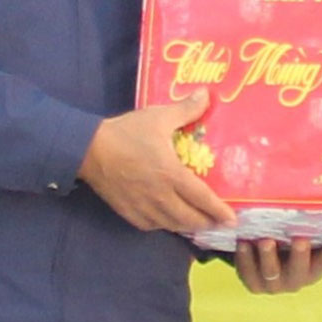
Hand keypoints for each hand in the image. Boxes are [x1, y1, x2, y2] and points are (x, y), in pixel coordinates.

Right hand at [80, 90, 235, 234]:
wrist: (88, 150)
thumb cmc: (126, 133)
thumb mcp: (158, 117)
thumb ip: (185, 110)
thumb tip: (206, 94)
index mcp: (171, 174)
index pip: (202, 199)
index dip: (219, 211)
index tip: (232, 219)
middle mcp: (160, 196)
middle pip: (190, 219)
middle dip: (207, 223)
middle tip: (218, 221)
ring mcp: (144, 207)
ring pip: (173, 225)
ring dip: (188, 226)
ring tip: (198, 222)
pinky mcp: (129, 212)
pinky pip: (153, 226)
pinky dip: (166, 225)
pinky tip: (170, 219)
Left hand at [234, 237, 321, 294]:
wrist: (260, 260)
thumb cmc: (287, 244)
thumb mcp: (300, 239)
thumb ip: (312, 231)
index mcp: (311, 272)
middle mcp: (294, 282)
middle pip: (298, 273)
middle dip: (299, 256)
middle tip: (300, 239)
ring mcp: (272, 286)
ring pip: (271, 273)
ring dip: (268, 257)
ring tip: (266, 240)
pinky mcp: (253, 284)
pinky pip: (247, 273)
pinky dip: (244, 258)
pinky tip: (242, 243)